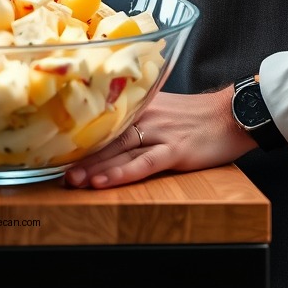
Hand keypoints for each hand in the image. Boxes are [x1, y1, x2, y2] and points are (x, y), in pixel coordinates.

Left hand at [63, 88, 257, 189]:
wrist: (231, 114)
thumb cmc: (197, 115)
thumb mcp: (163, 107)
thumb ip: (138, 113)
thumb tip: (111, 124)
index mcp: (140, 105)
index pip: (104, 120)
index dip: (81, 136)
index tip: (58, 148)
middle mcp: (145, 116)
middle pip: (107, 137)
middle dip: (81, 155)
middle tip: (55, 169)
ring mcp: (159, 132)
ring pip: (119, 151)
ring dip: (94, 167)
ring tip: (72, 180)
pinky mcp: (175, 150)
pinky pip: (143, 163)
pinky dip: (121, 173)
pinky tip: (104, 182)